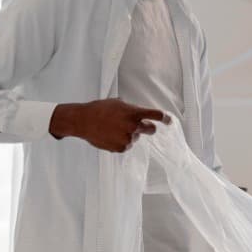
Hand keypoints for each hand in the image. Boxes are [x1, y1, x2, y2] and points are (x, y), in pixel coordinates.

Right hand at [51, 98, 167, 152]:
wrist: (82, 121)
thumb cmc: (99, 109)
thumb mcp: (118, 103)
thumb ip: (132, 109)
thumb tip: (141, 115)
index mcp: (133, 113)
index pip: (155, 116)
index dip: (165, 118)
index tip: (169, 121)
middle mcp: (133, 126)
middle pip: (151, 130)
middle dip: (148, 128)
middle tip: (140, 126)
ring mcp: (128, 139)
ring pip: (136, 137)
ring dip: (129, 134)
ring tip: (113, 128)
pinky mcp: (122, 148)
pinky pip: (127, 145)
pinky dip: (121, 141)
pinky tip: (110, 136)